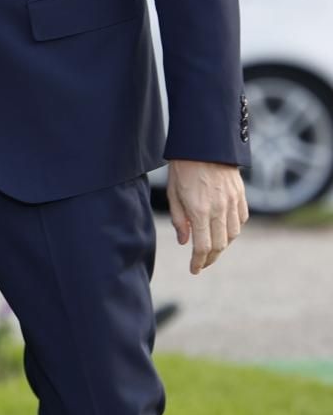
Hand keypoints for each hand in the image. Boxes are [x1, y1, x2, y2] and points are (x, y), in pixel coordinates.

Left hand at [166, 158, 247, 273]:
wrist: (205, 144)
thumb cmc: (183, 167)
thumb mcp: (173, 193)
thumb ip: (180, 220)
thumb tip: (185, 242)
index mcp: (199, 210)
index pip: (202, 246)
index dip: (199, 262)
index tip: (194, 270)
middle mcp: (219, 209)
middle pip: (219, 245)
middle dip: (210, 258)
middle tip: (202, 263)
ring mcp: (232, 203)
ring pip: (232, 235)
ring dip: (222, 245)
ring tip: (211, 248)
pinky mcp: (240, 196)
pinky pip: (241, 220)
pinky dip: (234, 230)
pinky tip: (225, 231)